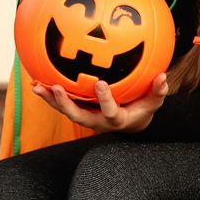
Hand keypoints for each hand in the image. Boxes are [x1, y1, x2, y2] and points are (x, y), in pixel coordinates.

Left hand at [31, 74, 168, 133]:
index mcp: (115, 120)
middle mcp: (96, 121)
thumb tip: (163, 76)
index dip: (105, 100)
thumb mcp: (153, 103)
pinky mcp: (77, 110)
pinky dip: (49, 94)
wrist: (128, 123)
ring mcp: (85, 116)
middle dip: (66, 103)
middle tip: (56, 88)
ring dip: (50, 99)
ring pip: (65, 110)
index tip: (101, 84)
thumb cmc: (142, 110)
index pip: (110, 112)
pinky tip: (36, 81)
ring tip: (37, 86)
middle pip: (78, 116)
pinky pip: (61, 103)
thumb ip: (157, 91)